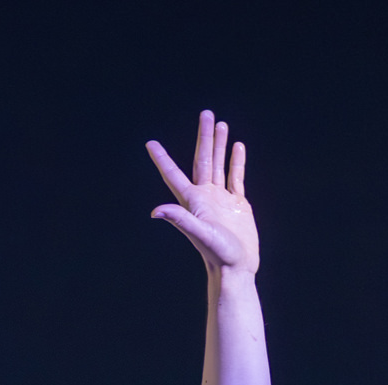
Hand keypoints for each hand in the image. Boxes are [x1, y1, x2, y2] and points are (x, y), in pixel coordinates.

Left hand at [147, 110, 259, 275]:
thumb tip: (156, 211)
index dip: (162, 158)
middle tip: (206, 113)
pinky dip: (236, 161)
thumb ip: (180, 219)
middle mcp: (204, 197)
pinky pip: (236, 177)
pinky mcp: (238, 204)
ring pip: (219, 164)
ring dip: (219, 144)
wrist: (237, 268)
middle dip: (204, 137)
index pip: (174, 175)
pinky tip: (237, 147)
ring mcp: (221, 199)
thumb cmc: (218, 254)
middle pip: (202, 160)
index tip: (149, 143)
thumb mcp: (199, 234)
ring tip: (220, 123)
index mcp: (193, 201)